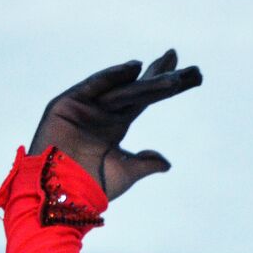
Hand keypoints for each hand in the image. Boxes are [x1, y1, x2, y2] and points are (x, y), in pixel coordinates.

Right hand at [27, 49, 202, 200]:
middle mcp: (104, 111)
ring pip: (123, 89)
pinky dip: (111, 76)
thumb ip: (145, 164)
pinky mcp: (68, 104)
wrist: (62, 194)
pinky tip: (133, 68)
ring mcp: (87, 106)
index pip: (147, 99)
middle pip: (138, 88)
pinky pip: (93, 86)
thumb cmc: (91, 185)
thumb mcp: (126, 172)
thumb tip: (166, 163)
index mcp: (116, 124)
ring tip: (169, 66)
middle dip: (159, 73)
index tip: (190, 74)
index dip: (166, 85)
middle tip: (179, 57)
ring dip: (146, 79)